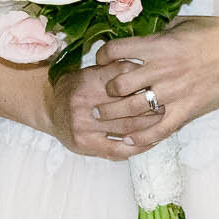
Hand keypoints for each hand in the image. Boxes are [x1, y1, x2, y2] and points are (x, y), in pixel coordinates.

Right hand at [45, 58, 162, 157]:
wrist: (49, 108)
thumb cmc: (76, 87)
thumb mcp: (91, 71)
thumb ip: (114, 70)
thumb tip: (146, 69)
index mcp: (89, 81)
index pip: (124, 79)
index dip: (145, 82)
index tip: (160, 83)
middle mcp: (85, 103)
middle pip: (129, 106)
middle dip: (153, 105)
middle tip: (169, 103)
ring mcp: (85, 127)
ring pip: (127, 128)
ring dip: (151, 126)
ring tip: (165, 121)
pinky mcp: (86, 145)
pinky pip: (118, 149)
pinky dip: (138, 147)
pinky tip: (151, 141)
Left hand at [102, 19, 218, 147]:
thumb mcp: (185, 23)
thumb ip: (162, 32)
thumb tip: (147, 34)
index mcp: (158, 45)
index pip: (116, 50)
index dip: (103, 56)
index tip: (102, 60)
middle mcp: (161, 69)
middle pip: (119, 84)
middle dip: (106, 90)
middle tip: (102, 93)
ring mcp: (174, 92)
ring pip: (133, 108)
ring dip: (114, 114)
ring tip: (103, 117)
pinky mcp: (187, 110)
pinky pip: (159, 129)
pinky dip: (141, 137)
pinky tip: (130, 140)